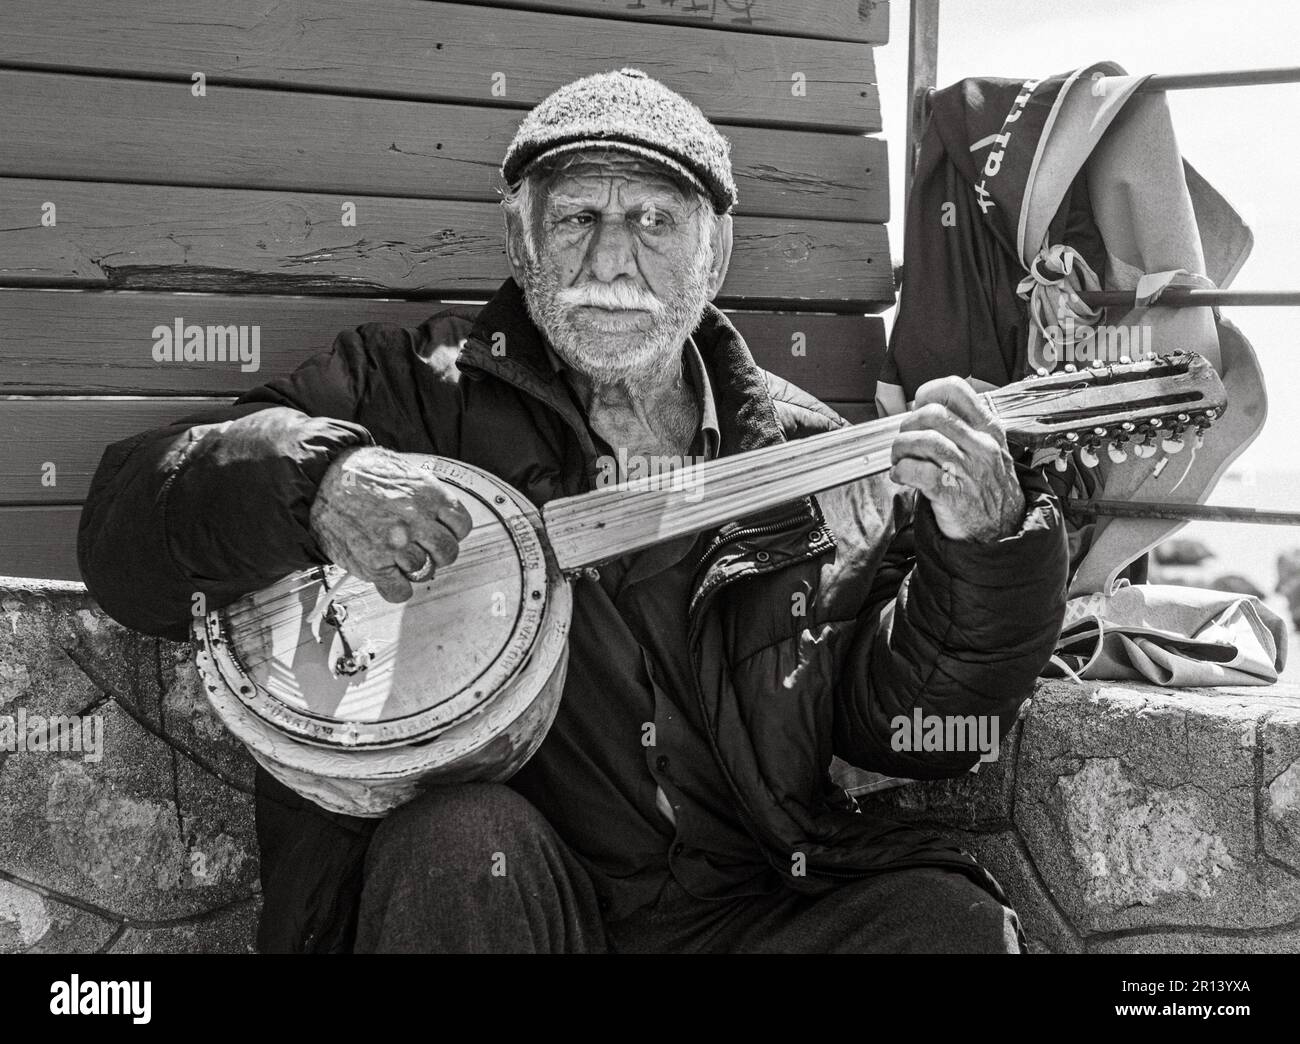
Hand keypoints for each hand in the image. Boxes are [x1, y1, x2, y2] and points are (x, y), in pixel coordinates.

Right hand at [309, 446, 472, 602]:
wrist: (321, 483)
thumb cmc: (359, 475)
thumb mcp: (404, 472)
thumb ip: (428, 495)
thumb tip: (442, 516)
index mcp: (428, 495)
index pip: (462, 525)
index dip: (453, 531)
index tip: (443, 532)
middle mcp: (415, 521)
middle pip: (448, 552)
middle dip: (438, 553)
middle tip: (423, 548)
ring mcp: (396, 545)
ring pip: (425, 571)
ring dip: (414, 568)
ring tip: (398, 556)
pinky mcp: (374, 564)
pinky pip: (400, 591)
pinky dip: (398, 588)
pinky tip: (390, 575)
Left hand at [889, 377, 1025, 541]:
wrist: (1003, 533)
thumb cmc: (988, 490)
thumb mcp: (988, 451)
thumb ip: (962, 430)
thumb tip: (920, 412)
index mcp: (989, 430)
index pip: (957, 390)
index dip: (928, 393)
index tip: (917, 406)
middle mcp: (981, 446)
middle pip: (933, 414)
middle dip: (908, 426)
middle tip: (904, 441)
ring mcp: (968, 470)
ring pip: (924, 440)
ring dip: (900, 449)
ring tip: (898, 459)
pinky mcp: (953, 495)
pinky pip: (918, 472)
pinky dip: (901, 471)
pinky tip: (900, 476)